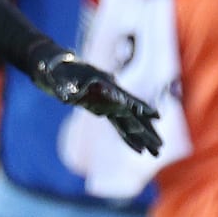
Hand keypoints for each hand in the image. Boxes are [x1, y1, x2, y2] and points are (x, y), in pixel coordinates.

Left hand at [30, 44, 161, 156]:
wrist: (57, 66)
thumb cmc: (58, 73)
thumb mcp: (60, 80)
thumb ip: (66, 89)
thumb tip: (68, 97)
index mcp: (105, 87)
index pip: (127, 100)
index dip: (141, 108)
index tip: (157, 116)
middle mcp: (111, 96)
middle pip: (134, 116)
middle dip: (148, 132)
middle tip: (160, 147)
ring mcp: (108, 103)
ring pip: (130, 122)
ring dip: (143, 137)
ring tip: (157, 150)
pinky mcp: (103, 108)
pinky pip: (119, 125)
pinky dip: (128, 136)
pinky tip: (139, 148)